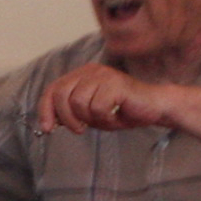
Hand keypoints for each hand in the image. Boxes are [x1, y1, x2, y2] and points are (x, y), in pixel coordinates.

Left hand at [37, 63, 170, 134]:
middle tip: (80, 129)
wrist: (154, 108)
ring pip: (78, 102)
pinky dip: (106, 119)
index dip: (46, 109)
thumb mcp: (91, 113)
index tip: (47, 129)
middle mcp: (90, 71)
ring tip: (106, 119)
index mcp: (82, 75)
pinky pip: (98, 108)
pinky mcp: (115, 84)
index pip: (53, 89)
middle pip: (61, 94)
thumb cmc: (122, 111)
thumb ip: (72, 113)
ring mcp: (103, 76)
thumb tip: (50, 122)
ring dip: (90, 119)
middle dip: (66, 118)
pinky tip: (117, 116)